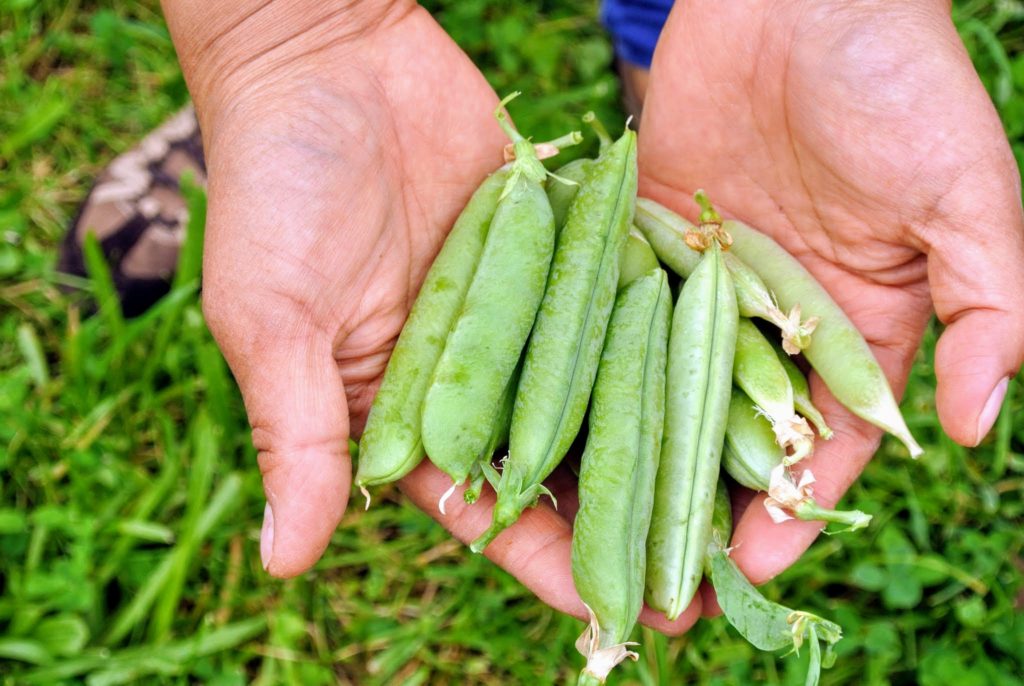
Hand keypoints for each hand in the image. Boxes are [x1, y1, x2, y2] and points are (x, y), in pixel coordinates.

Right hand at [164, 0, 693, 633]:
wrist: (326, 58)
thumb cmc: (275, 189)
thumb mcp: (272, 317)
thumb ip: (297, 434)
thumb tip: (284, 561)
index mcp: (407, 407)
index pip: (485, 507)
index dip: (548, 561)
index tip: (619, 616)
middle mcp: (479, 369)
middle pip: (565, 460)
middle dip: (629, 521)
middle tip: (705, 585)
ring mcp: (530, 306)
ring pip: (610, 387)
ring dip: (668, 440)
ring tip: (740, 500)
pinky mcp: (567, 244)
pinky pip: (627, 298)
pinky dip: (674, 334)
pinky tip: (733, 378)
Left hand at [638, 0, 1023, 605]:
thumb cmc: (898, 83)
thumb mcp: (965, 198)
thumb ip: (987, 308)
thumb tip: (968, 429)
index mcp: (855, 324)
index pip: (825, 440)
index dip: (797, 507)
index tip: (755, 569)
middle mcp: (769, 317)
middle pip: (731, 430)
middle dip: (701, 501)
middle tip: (659, 575)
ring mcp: (697, 284)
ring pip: (660, 385)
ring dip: (634, 452)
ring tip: (595, 522)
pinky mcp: (638, 240)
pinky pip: (610, 315)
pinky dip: (583, 367)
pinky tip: (550, 423)